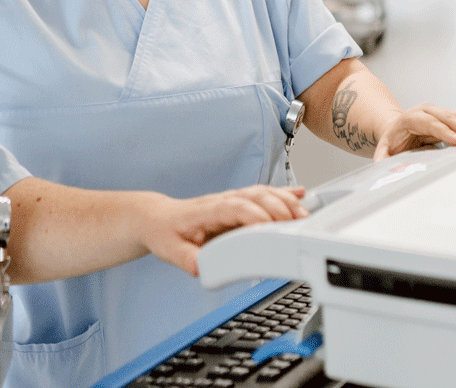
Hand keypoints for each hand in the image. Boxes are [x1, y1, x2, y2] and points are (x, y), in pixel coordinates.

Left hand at [140, 185, 307, 276]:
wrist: (158, 218)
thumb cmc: (165, 232)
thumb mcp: (170, 249)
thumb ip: (186, 259)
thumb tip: (200, 269)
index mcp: (207, 211)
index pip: (234, 207)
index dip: (254, 215)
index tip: (270, 228)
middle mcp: (222, 201)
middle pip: (254, 196)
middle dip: (278, 208)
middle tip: (296, 227)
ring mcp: (230, 200)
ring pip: (261, 193)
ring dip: (285, 200)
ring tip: (304, 214)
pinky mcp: (236, 203)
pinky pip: (262, 194)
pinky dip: (282, 193)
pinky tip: (299, 193)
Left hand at [373, 103, 455, 160]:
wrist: (395, 130)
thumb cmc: (393, 140)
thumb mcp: (384, 149)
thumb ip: (382, 157)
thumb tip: (385, 167)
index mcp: (409, 118)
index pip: (429, 123)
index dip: (444, 132)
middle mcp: (425, 111)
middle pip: (446, 117)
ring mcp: (437, 112)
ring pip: (454, 118)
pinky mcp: (446, 117)